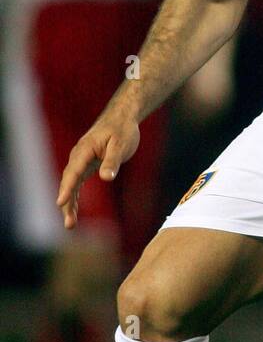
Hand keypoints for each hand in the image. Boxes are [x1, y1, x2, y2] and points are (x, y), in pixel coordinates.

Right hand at [56, 114, 140, 229]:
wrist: (121, 117)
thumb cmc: (122, 129)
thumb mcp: (121, 144)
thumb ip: (112, 161)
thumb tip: (106, 177)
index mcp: (85, 149)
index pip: (74, 171)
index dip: (67, 188)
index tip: (61, 202)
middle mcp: (78, 156)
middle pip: (69, 181)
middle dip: (67, 203)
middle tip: (69, 224)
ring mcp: (81, 160)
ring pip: (71, 184)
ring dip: (69, 203)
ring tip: (70, 224)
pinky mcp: (86, 164)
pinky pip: (76, 182)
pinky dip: (74, 196)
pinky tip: (72, 210)